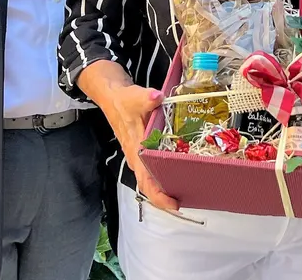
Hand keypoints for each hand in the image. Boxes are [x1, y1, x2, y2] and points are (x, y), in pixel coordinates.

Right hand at [104, 82, 179, 211]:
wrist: (113, 98)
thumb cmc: (124, 101)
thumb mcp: (135, 98)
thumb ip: (147, 98)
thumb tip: (157, 97)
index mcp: (135, 151)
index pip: (145, 182)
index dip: (159, 196)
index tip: (174, 204)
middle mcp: (137, 158)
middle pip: (149, 186)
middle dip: (165, 198)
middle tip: (188, 199)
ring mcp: (139, 155)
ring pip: (151, 179)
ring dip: (165, 187)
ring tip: (187, 190)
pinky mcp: (142, 150)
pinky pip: (152, 169)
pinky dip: (164, 175)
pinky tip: (178, 172)